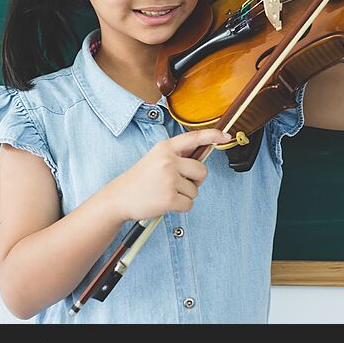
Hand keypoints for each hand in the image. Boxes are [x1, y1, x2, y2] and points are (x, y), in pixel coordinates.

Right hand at [111, 128, 230, 219]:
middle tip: (178, 183)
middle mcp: (168, 161)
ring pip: (196, 190)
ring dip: (185, 195)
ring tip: (166, 192)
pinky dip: (181, 207)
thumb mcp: (155, 159)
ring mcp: (169, 179)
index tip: (225, 136)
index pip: (194, 137)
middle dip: (196, 180)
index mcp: (165, 148)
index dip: (212, 135)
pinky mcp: (169, 198)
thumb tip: (204, 153)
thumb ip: (177, 156)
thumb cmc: (139, 180)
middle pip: (202, 171)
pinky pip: (189, 204)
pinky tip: (166, 203)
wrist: (118, 198)